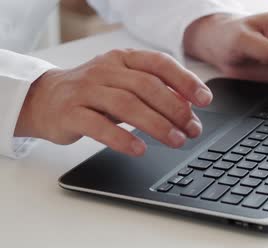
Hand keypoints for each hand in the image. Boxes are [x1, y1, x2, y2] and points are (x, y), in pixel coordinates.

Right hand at [16, 49, 212, 155]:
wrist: (43, 99)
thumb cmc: (94, 94)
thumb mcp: (125, 86)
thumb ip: (155, 93)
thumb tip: (190, 108)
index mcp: (123, 59)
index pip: (159, 63)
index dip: (185, 81)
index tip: (205, 100)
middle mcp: (105, 70)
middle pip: (146, 86)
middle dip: (175, 109)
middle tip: (192, 129)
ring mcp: (86, 90)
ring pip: (126, 104)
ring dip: (156, 125)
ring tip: (176, 141)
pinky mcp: (70, 113)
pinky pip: (99, 126)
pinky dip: (122, 138)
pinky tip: (140, 149)